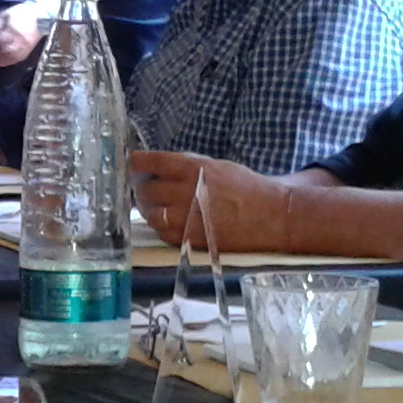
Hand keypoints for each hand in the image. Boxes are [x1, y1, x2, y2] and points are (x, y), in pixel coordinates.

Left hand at [0, 3, 41, 67]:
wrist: (42, 17)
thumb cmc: (22, 13)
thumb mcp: (6, 14)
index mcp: (12, 31)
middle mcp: (18, 41)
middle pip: (3, 51)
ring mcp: (24, 48)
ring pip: (10, 57)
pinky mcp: (28, 51)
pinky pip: (17, 59)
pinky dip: (9, 62)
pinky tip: (3, 63)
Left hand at [131, 150, 283, 250]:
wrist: (271, 215)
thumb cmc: (245, 186)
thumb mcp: (216, 165)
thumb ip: (187, 167)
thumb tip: (160, 168)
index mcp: (194, 169)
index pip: (154, 162)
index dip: (138, 162)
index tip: (132, 162)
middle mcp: (187, 193)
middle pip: (147, 190)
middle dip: (141, 188)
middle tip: (143, 188)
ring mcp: (188, 219)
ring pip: (152, 215)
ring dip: (148, 209)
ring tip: (154, 207)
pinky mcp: (192, 240)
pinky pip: (164, 234)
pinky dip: (162, 227)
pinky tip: (168, 222)